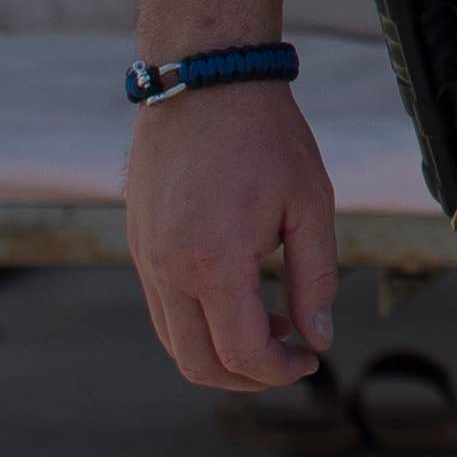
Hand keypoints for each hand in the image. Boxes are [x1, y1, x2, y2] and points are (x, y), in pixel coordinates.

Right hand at [128, 85, 342, 390]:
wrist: (205, 80)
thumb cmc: (267, 136)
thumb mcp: (310, 204)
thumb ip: (315, 278)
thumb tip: (318, 338)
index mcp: (212, 262)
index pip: (240, 353)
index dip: (279, 371)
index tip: (311, 359)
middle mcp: (166, 269)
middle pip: (196, 364)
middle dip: (248, 377)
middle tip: (292, 356)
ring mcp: (144, 259)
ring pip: (174, 342)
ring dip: (221, 352)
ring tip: (275, 322)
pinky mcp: (137, 245)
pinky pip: (162, 309)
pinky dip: (199, 323)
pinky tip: (242, 296)